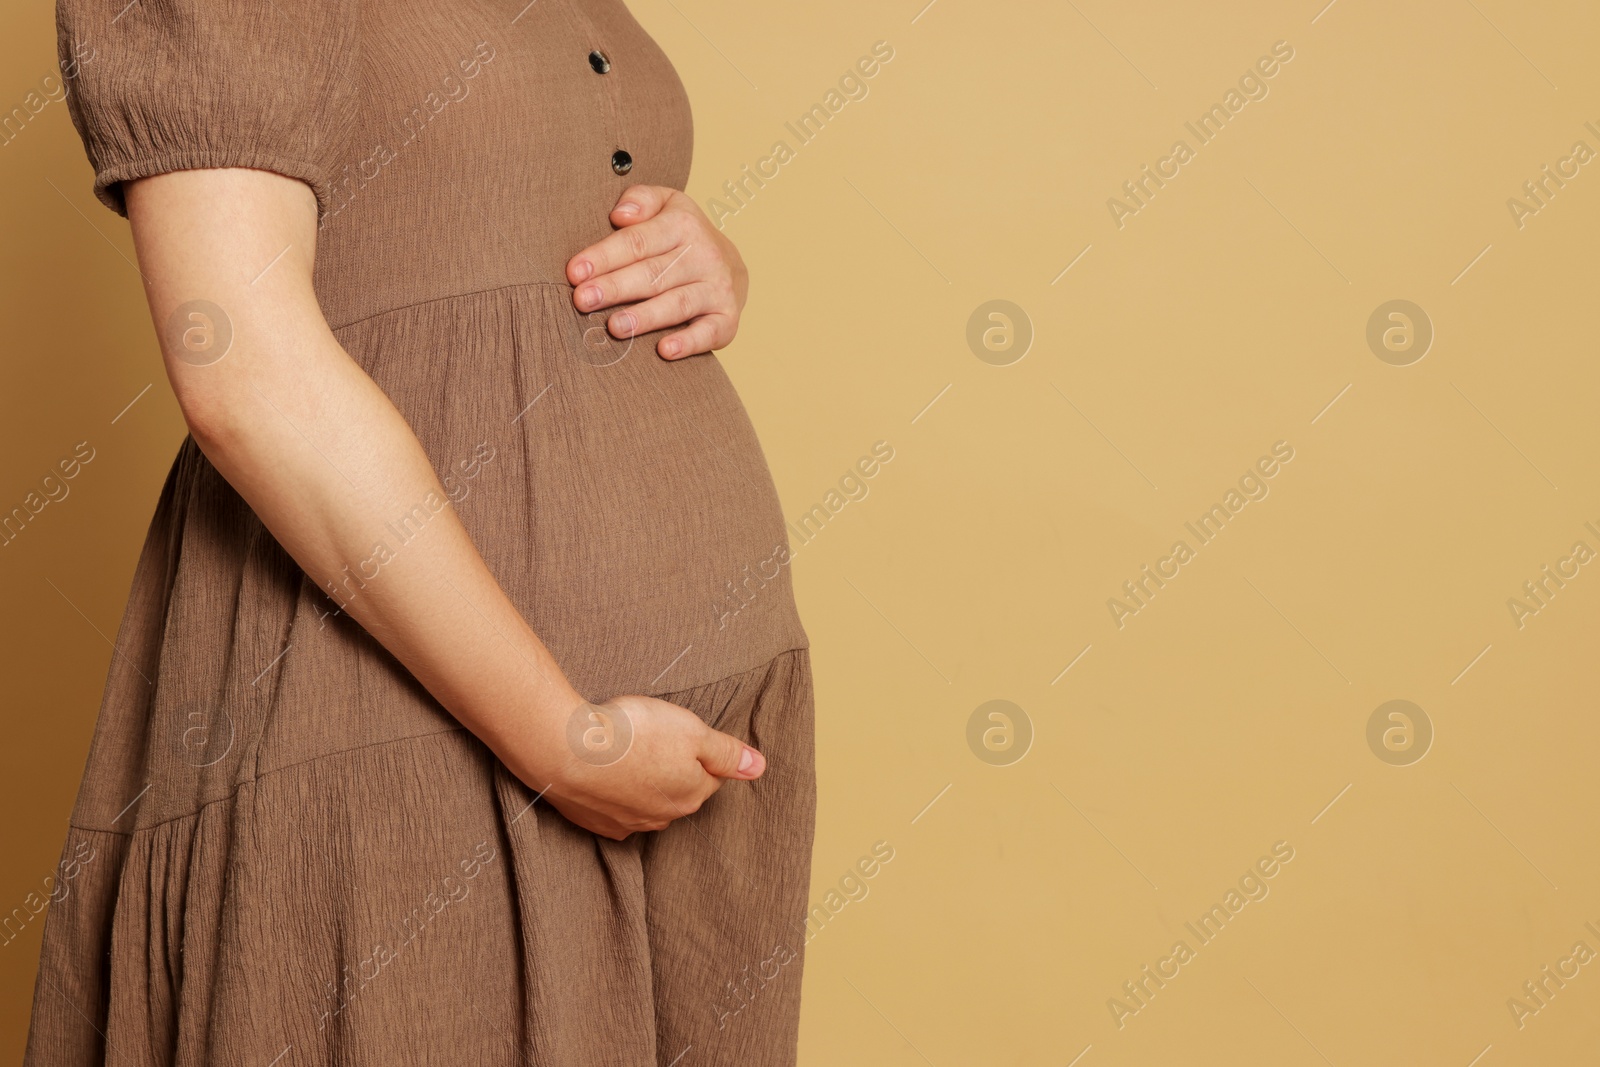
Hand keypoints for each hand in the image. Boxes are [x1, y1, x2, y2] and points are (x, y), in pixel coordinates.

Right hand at [501, 692, 765, 839]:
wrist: (565, 750)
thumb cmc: (632, 734)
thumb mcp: (692, 731)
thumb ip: (727, 752)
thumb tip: (760, 768)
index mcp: (691, 793)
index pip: (710, 774)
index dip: (698, 749)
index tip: (679, 731)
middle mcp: (663, 816)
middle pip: (679, 790)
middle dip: (671, 767)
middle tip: (651, 737)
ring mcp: (627, 823)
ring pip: (647, 801)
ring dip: (641, 781)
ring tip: (625, 751)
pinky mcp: (595, 823)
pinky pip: (614, 809)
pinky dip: (612, 793)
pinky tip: (603, 774)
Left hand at [565, 185, 748, 359]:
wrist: (732, 266)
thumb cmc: (683, 237)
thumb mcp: (666, 204)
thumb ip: (641, 199)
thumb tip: (620, 215)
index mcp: (683, 225)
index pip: (637, 241)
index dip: (604, 257)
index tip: (575, 272)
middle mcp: (704, 255)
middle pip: (653, 273)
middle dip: (616, 287)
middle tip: (583, 300)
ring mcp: (717, 288)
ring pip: (677, 303)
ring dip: (645, 316)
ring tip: (614, 327)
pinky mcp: (727, 318)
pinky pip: (709, 333)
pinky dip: (689, 343)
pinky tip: (664, 351)